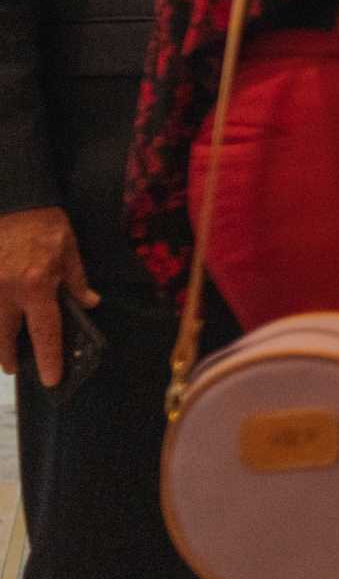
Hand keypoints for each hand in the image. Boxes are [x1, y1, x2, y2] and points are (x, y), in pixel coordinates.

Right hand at [0, 207, 97, 387]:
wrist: (16, 200)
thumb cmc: (45, 225)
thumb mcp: (69, 251)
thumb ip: (77, 281)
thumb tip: (90, 304)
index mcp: (36, 285)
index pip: (44, 331)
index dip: (48, 358)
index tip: (49, 379)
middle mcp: (6, 291)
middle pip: (3, 337)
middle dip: (7, 356)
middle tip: (13, 367)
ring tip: (1, 350)